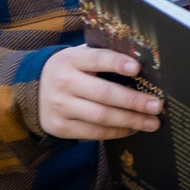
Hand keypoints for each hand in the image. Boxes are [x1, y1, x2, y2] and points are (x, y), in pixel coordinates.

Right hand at [39, 45, 163, 139]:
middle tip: (157, 106)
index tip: (137, 68)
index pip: (97, 59)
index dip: (117, 63)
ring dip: (130, 121)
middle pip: (104, 94)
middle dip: (134, 101)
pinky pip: (94, 133)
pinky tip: (132, 129)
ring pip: (101, 116)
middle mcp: (63, 82)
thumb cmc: (71, 70)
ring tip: (152, 123)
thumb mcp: (81, 57)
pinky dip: (117, 132)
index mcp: (72, 59)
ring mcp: (60, 106)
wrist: (32, 89)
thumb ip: (105, 57)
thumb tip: (145, 63)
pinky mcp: (59, 126)